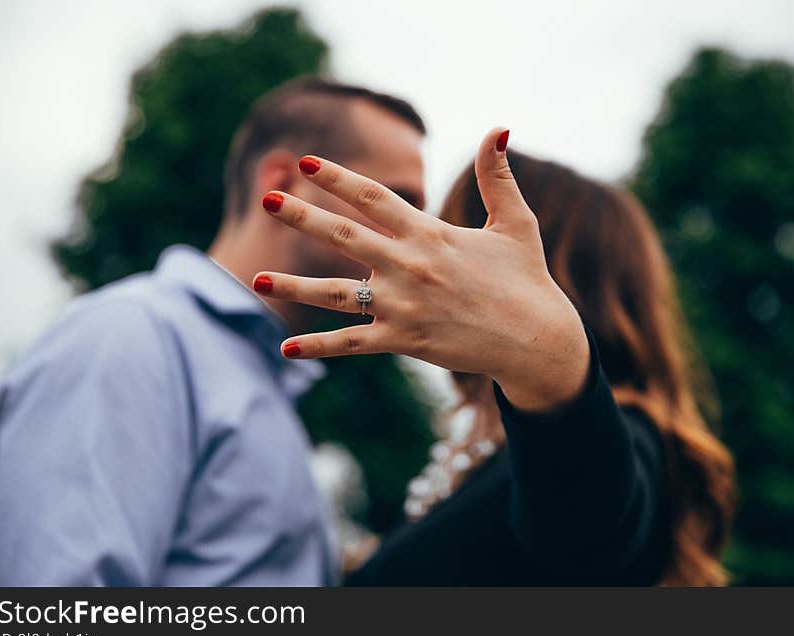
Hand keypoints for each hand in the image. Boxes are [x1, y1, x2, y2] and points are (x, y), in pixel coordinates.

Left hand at [255, 128, 589, 411]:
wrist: (537, 341)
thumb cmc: (526, 279)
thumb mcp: (515, 223)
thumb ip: (497, 176)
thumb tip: (499, 127)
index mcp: (431, 234)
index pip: (374, 198)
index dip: (338, 178)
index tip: (305, 163)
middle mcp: (409, 267)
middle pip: (344, 236)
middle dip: (302, 216)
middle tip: (268, 199)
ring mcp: (403, 307)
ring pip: (336, 293)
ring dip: (294, 285)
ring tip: (256, 277)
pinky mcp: (404, 341)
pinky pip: (352, 344)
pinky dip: (318, 347)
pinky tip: (286, 348)